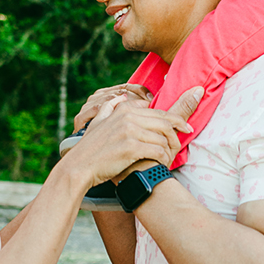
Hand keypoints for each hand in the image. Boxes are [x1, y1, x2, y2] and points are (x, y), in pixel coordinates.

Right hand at [67, 86, 203, 183]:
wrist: (79, 167)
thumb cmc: (91, 148)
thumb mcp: (97, 122)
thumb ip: (109, 107)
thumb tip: (122, 96)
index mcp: (123, 109)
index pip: (158, 111)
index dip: (176, 119)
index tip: (184, 127)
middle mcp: (127, 117)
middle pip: (165, 122)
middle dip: (179, 132)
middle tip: (183, 144)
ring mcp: (129, 131)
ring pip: (163, 137)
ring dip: (170, 150)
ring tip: (169, 158)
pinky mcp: (131, 147)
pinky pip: (158, 150)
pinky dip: (164, 158)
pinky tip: (162, 164)